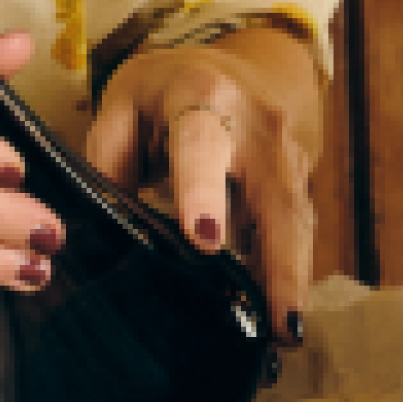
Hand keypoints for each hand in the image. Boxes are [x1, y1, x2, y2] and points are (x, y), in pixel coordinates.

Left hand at [84, 29, 321, 345]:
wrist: (236, 67)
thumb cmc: (163, 91)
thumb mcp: (122, 103)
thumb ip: (111, 158)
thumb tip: (103, 224)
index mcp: (201, 95)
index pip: (201, 144)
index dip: (203, 189)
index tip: (204, 239)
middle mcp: (257, 126)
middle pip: (273, 195)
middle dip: (278, 259)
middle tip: (277, 321)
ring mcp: (288, 157)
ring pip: (295, 221)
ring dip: (293, 279)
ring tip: (285, 334)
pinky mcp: (300, 185)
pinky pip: (298, 232)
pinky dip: (292, 276)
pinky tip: (282, 320)